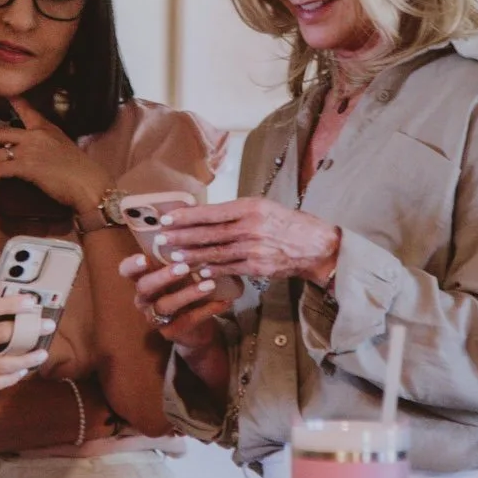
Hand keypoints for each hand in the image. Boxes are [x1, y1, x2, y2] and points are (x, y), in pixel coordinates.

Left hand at [0, 97, 110, 209]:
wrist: (89, 183)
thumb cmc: (82, 172)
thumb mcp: (66, 148)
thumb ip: (50, 145)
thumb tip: (39, 154)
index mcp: (47, 129)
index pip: (27, 111)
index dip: (15, 102)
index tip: (9, 97)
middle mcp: (35, 135)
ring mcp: (29, 150)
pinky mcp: (26, 166)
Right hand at [119, 251, 229, 351]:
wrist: (195, 328)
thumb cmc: (184, 289)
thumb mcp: (179, 273)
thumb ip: (179, 256)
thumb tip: (193, 227)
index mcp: (142, 279)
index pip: (126, 270)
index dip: (132, 265)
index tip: (144, 258)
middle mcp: (144, 298)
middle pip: (145, 287)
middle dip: (163, 276)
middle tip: (184, 267)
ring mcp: (155, 317)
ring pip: (166, 305)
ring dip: (188, 293)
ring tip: (209, 284)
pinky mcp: (171, 332)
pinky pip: (189, 319)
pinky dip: (208, 309)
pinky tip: (224, 301)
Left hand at [148, 198, 341, 286]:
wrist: (315, 245)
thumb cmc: (287, 223)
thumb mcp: (263, 207)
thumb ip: (237, 211)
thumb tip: (207, 215)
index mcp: (250, 207)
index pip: (211, 211)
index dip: (187, 216)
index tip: (167, 218)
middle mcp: (250, 226)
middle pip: (208, 232)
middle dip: (182, 236)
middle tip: (161, 238)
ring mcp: (253, 248)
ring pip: (215, 252)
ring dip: (191, 255)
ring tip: (172, 255)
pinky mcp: (257, 266)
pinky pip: (228, 269)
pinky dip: (211, 270)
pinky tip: (197, 271)